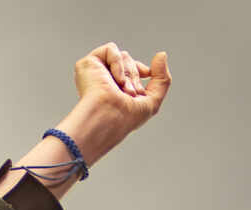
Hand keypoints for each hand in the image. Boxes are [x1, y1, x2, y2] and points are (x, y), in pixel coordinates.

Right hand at [63, 44, 171, 165]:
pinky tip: (115, 79)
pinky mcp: (88, 65)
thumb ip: (162, 79)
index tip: (145, 76)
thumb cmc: (125, 119)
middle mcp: (104, 82)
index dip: (140, 70)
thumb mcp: (152, 101)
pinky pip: (111, 49)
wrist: (107, 118)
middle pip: (130, 62)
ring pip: (123, 56)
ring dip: (128, 73)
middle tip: (130, 94)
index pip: (132, 70)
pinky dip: (117, 62)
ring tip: (121, 89)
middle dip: (135, 77)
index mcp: (115, 91)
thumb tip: (161, 55)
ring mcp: (96, 73)